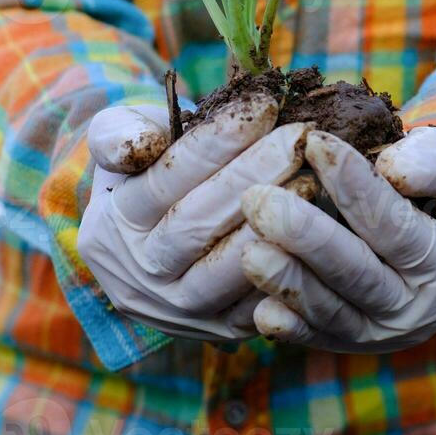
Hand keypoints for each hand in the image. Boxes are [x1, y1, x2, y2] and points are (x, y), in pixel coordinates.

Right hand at [78, 94, 312, 341]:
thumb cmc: (147, 168)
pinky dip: (289, 268)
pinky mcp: (222, 328)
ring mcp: (180, 310)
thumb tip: (148, 143)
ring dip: (274, 225)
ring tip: (313, 179)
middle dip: (253, 176)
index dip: (214, 142)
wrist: (150, 237)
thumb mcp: (118, 138)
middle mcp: (141, 275)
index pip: (165, 181)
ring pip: (228, 271)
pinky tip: (320, 228)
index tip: (261, 105)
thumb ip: (120, 133)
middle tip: (298, 138)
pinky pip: (258, 304)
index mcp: (114, 224)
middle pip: (198, 224)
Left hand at [239, 126, 435, 351]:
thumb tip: (393, 169)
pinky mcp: (343, 343)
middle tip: (259, 200)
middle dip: (307, 238)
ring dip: (287, 281)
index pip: (395, 225)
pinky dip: (285, 327)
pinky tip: (259, 306)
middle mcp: (414, 307)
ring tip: (250, 251)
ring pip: (329, 310)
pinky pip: (311, 337)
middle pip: (356, 274)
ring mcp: (377, 331)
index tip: (316, 143)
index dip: (355, 186)